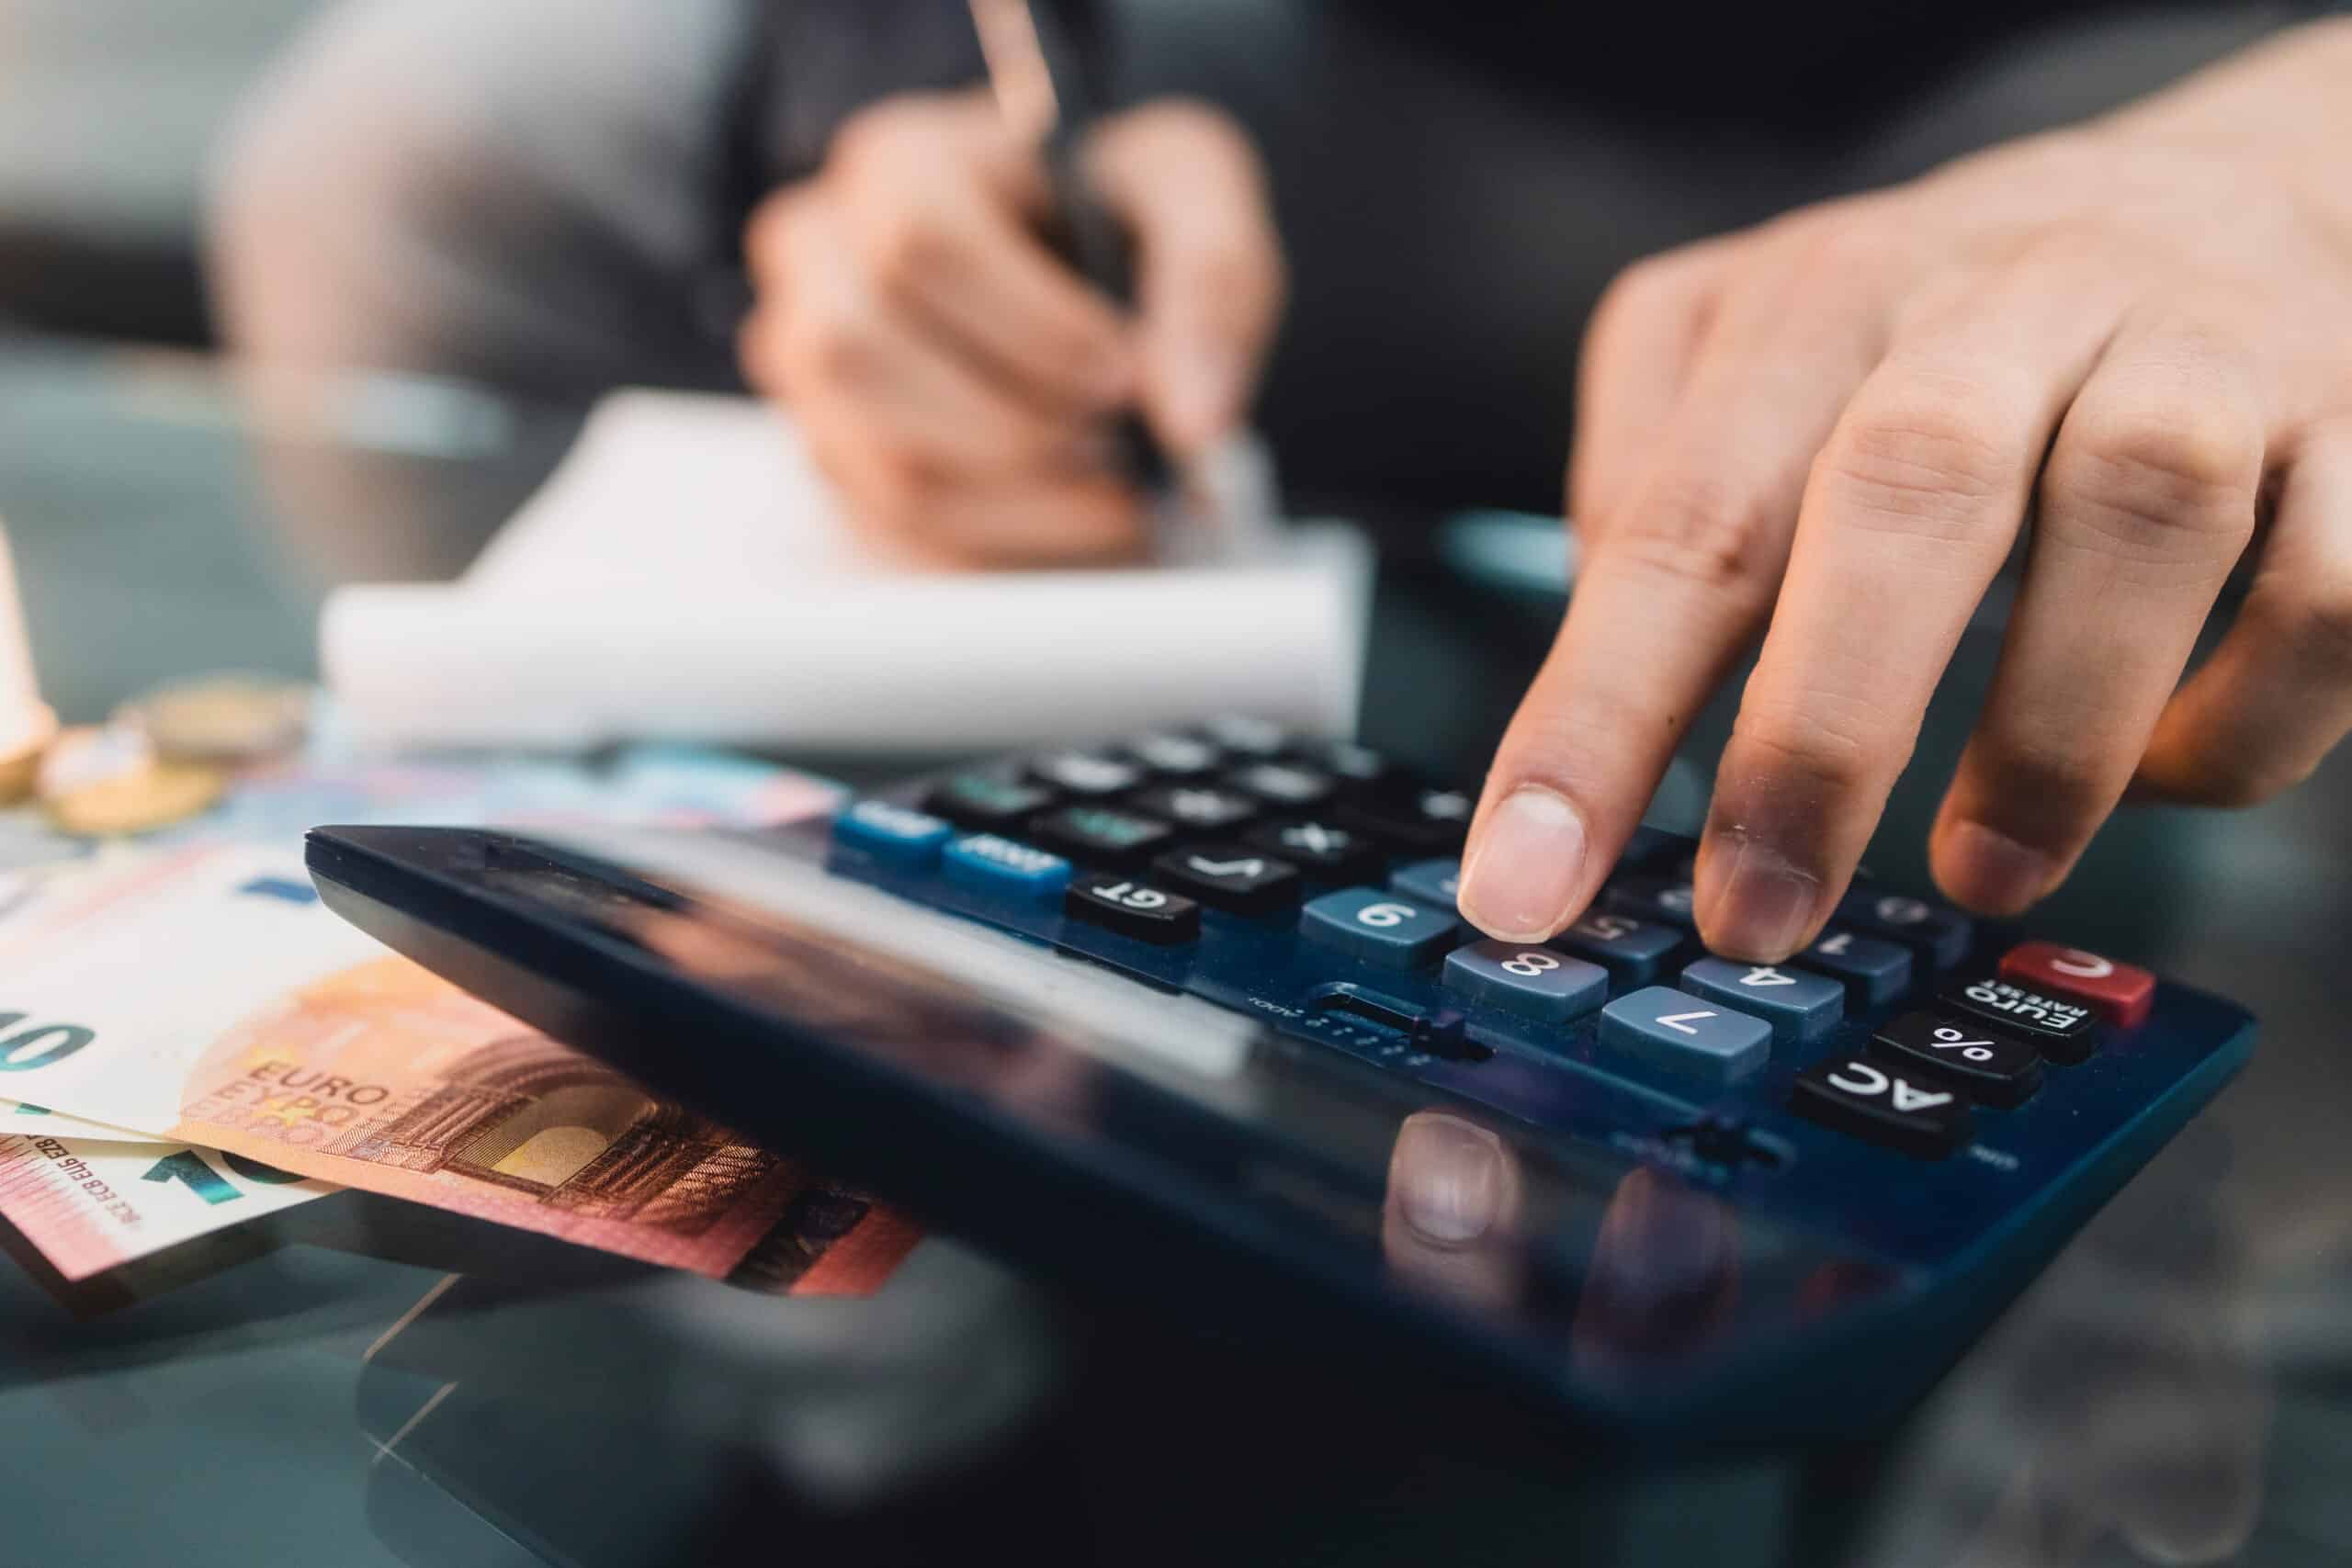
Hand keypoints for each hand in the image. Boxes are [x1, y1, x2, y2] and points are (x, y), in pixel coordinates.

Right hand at [740, 92, 1282, 568]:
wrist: (1087, 260)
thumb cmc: (1123, 211)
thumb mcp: (1191, 195)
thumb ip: (1209, 282)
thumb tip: (1193, 421)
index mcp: (899, 163)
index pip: (919, 244)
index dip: (1029, 329)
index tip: (1125, 376)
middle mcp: (820, 256)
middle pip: (864, 356)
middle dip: (1016, 426)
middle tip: (1120, 446)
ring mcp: (809, 367)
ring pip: (879, 463)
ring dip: (1018, 504)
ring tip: (1116, 493)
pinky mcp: (836, 456)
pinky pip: (896, 536)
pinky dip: (1002, 548)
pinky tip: (1078, 520)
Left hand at [1462, 21, 2351, 958]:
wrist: (2216, 195)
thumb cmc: (1945, 327)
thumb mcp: (1749, 353)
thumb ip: (1645, 490)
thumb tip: (1592, 702)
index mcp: (1825, 303)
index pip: (1685, 521)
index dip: (1596, 717)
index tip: (1527, 885)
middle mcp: (2006, 300)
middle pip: (1906, 491)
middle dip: (1820, 734)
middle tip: (1757, 914)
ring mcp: (2196, 344)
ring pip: (2142, 508)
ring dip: (2051, 731)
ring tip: (1980, 869)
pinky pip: (2324, 587)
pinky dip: (2237, 722)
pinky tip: (2160, 773)